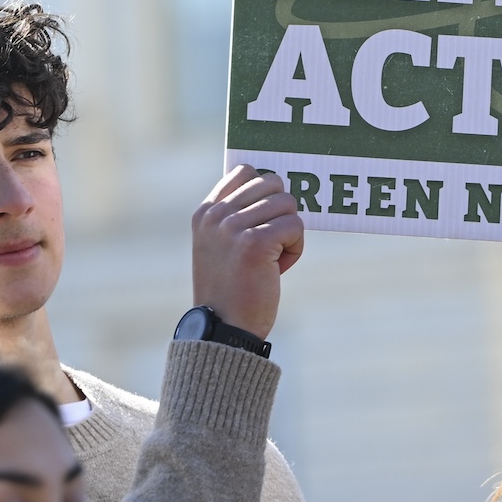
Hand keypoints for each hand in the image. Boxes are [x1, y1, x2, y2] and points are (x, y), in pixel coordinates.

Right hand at [190, 164, 304, 339]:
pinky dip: (295, 249)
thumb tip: (276, 184)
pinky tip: (276, 269)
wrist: (223, 330)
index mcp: (205, 212)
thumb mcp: (220, 245)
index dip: (266, 191)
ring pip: (288, 204)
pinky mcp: (255, 242)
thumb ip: (236, 214)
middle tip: (270, 243)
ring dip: (289, 233)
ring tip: (271, 260)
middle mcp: (216, 215)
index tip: (264, 219)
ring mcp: (233, 227)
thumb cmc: (230, 288)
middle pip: (273, 184)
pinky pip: (296, 227)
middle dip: (281, 212)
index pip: (246, 171)